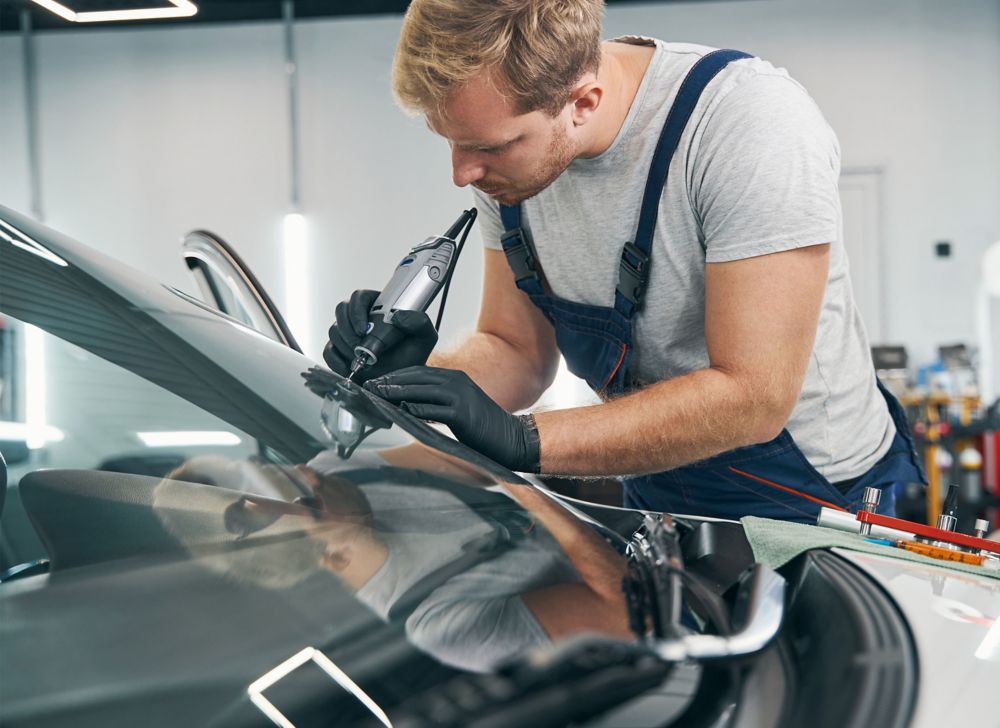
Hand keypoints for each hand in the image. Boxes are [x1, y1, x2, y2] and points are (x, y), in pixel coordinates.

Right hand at [322, 289, 437, 382]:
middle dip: (347, 328)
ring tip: (359, 359)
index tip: (363, 328)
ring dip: (344, 345)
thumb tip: (397, 316)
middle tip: (359, 345)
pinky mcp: (340, 352)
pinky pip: (327, 351)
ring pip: (334, 330)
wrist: (402, 381)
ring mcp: (348, 334)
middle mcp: (360, 318)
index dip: (356, 310)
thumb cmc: (412, 356)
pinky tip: (348, 368)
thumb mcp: (424, 337)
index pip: (359, 297)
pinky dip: (335, 360)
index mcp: (378, 307)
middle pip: (341, 310)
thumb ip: (419, 322)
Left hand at [364, 366, 540, 472]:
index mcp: (456, 378)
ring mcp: (460, 396)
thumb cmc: (482, 426)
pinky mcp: (462, 414)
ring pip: (421, 390)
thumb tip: (408, 404)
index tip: (378, 381)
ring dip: (397, 392)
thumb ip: (437, 402)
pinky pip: (433, 410)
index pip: (419, 371)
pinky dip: (415, 409)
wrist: (510, 438)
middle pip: (417, 377)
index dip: (396, 375)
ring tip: (378, 395)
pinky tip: (401, 411)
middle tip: (371, 386)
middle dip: (391, 381)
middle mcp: (457, 382)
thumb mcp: (459, 407)